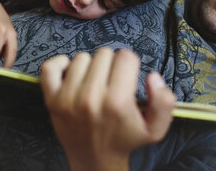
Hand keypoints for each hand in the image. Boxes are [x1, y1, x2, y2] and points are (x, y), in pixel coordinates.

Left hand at [41, 48, 175, 170]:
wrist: (94, 160)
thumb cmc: (125, 140)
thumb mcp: (155, 129)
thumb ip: (164, 102)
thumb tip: (153, 76)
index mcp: (117, 102)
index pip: (125, 56)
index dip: (130, 64)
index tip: (127, 76)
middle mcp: (91, 98)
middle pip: (104, 54)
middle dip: (111, 64)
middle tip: (111, 82)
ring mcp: (68, 98)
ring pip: (82, 57)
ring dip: (90, 66)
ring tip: (94, 83)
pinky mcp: (52, 100)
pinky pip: (51, 66)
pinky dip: (61, 64)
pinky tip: (71, 73)